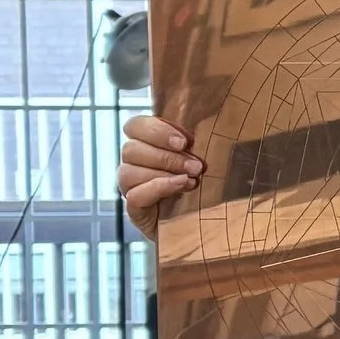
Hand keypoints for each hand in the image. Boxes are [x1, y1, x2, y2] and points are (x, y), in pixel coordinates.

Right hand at [120, 112, 202, 234]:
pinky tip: (180, 186)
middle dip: (166, 156)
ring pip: (128, 171)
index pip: (134, 126)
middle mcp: (134, 164)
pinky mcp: (135, 210)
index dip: (155, 130)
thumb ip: (195, 141)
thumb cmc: (206, 185)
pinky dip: (158, 187)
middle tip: (197, 166)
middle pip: (131, 149)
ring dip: (163, 172)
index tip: (184, 141)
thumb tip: (211, 115)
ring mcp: (131, 187)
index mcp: (147, 144)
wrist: (205, 223)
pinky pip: (134, 195)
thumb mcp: (202, 158)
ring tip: (192, 179)